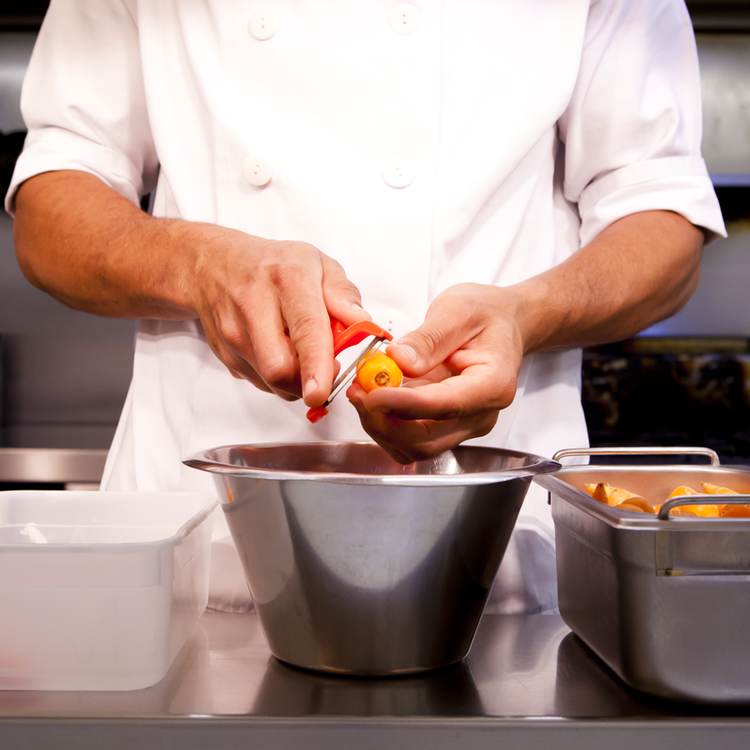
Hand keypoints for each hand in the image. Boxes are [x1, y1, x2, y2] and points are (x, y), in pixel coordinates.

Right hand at [190, 230, 369, 404]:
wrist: (214, 265)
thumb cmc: (272, 265)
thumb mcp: (317, 264)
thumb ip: (343, 295)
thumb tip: (363, 324)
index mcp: (287, 279)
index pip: (304, 330)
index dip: (315, 366)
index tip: (320, 390)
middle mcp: (255, 306)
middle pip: (281, 368)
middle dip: (310, 379)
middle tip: (326, 365)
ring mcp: (234, 334)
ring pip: (272, 382)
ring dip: (296, 379)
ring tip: (301, 351)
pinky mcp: (226, 355)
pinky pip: (261, 382)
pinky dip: (279, 377)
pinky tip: (280, 351)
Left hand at [346, 283, 523, 462]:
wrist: (503, 325)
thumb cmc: (487, 316)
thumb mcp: (458, 311)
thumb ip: (428, 338)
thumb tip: (398, 361)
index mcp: (493, 385)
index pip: (446, 406)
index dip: (404, 405)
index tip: (372, 394)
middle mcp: (480, 415)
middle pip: (426, 440)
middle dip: (384, 422)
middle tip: (358, 390)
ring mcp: (462, 425)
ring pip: (413, 447)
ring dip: (380, 425)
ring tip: (362, 390)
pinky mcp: (443, 426)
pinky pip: (409, 439)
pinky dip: (384, 423)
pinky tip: (374, 396)